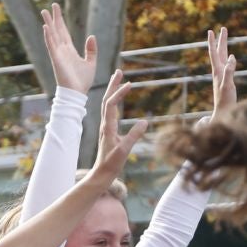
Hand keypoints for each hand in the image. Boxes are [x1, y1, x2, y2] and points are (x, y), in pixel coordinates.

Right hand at [40, 2, 97, 94]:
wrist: (77, 93)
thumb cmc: (82, 81)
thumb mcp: (91, 63)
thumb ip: (91, 50)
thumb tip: (91, 36)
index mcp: (70, 50)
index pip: (64, 32)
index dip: (60, 21)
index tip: (57, 9)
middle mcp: (62, 50)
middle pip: (57, 30)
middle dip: (54, 18)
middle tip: (50, 6)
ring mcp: (58, 54)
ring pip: (52, 35)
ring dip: (48, 23)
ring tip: (44, 12)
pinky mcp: (56, 60)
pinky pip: (51, 46)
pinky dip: (48, 37)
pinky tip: (46, 27)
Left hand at [92, 69, 148, 185]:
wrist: (101, 174)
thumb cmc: (111, 164)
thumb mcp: (124, 150)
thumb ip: (133, 136)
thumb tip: (145, 122)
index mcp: (107, 127)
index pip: (111, 105)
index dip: (119, 93)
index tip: (129, 83)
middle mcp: (105, 124)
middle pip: (107, 100)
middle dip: (113, 85)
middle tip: (119, 71)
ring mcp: (106, 127)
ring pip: (108, 105)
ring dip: (113, 91)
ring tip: (119, 81)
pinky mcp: (108, 131)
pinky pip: (111, 112)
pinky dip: (115, 102)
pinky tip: (119, 101)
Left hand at [206, 26, 237, 116]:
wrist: (222, 112)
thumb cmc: (225, 100)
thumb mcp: (228, 85)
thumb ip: (229, 72)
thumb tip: (231, 58)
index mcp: (217, 71)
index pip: (214, 53)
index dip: (212, 42)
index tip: (211, 31)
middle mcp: (218, 71)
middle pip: (219, 52)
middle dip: (220, 40)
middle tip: (222, 28)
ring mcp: (221, 75)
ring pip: (223, 57)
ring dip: (224, 47)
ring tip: (225, 38)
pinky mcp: (226, 79)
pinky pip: (227, 65)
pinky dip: (229, 59)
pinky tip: (230, 57)